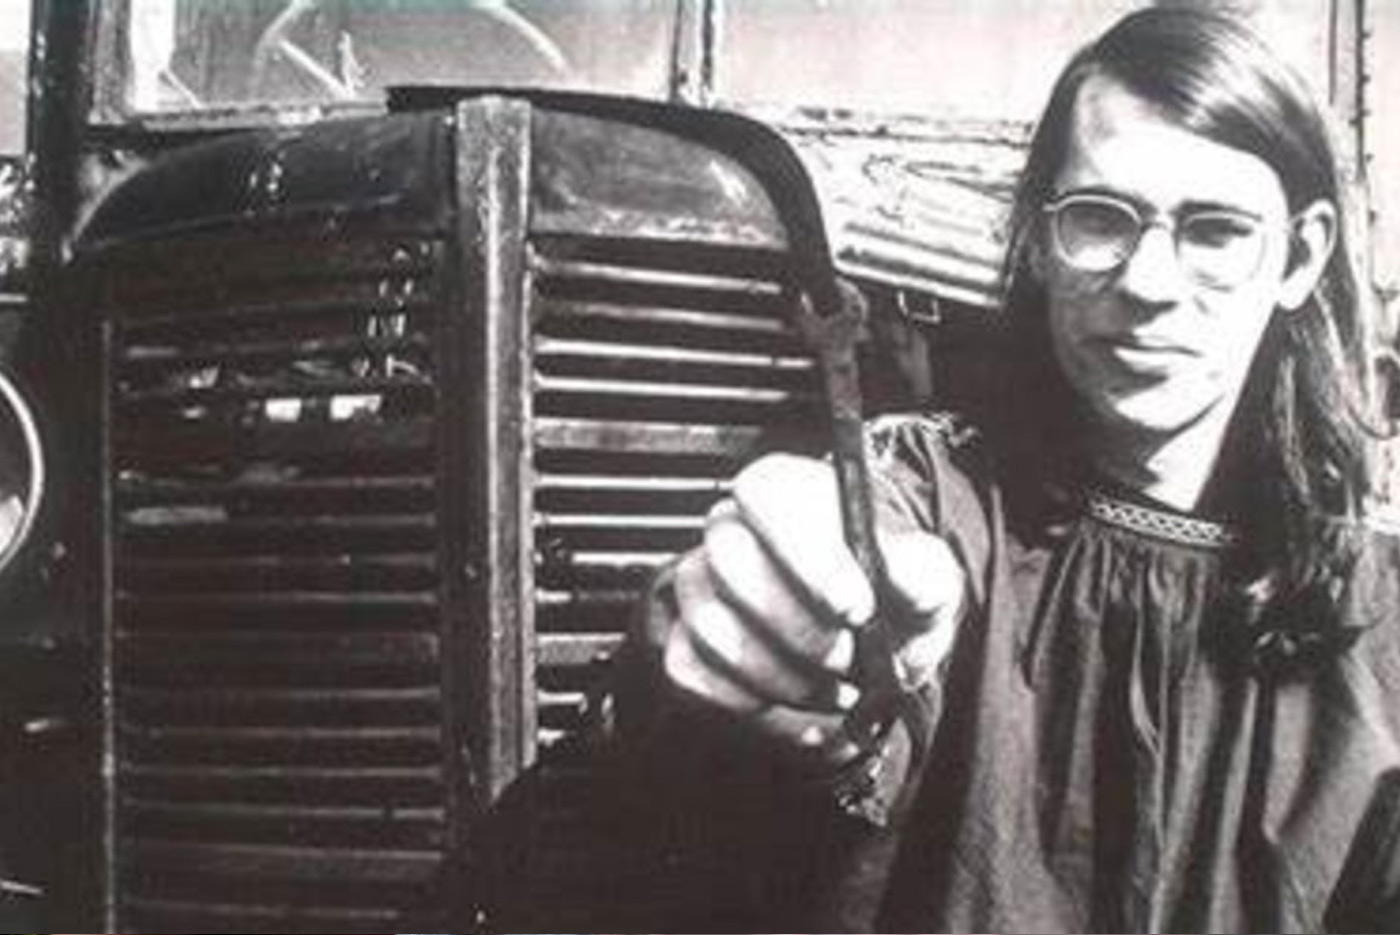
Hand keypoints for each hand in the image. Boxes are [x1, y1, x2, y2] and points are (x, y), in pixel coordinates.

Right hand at [662, 453, 965, 764]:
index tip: (854, 606)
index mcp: (786, 494)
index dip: (805, 551)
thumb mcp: (927, 580)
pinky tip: (800, 703)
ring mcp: (700, 589)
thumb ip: (917, 568)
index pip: (765, 493)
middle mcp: (732, 532)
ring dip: (784, 675)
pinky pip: (697, 675)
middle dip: (799, 628)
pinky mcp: (686, 646)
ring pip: (714, 628)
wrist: (877, 649)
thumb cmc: (894, 599)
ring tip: (833, 687)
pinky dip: (755, 704)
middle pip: (731, 562)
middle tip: (847, 658)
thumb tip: (895, 565)